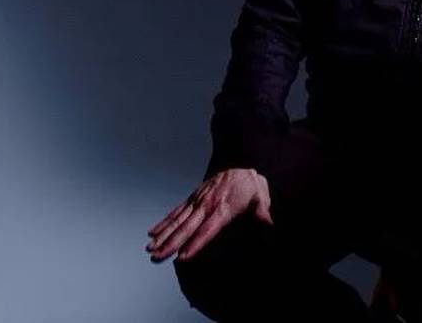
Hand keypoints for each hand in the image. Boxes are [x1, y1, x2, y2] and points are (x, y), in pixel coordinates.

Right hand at [145, 167, 273, 263]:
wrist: (239, 166)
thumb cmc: (250, 186)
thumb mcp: (261, 198)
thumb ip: (263, 213)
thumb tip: (271, 225)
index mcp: (224, 208)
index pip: (208, 229)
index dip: (195, 243)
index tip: (183, 256)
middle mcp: (207, 205)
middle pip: (187, 227)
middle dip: (172, 243)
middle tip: (157, 256)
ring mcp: (198, 201)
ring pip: (178, 219)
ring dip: (163, 234)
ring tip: (150, 248)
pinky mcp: (193, 198)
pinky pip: (176, 211)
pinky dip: (164, 222)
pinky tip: (153, 232)